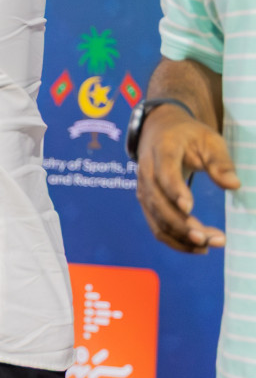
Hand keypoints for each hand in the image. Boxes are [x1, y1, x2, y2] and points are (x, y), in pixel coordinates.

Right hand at [135, 106, 238, 252]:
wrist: (159, 131)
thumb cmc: (189, 136)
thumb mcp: (210, 139)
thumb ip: (220, 162)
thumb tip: (234, 185)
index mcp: (162, 150)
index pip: (164, 173)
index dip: (174, 190)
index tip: (189, 208)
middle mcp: (146, 172)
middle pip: (158, 203)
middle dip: (181, 224)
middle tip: (208, 239)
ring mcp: (143, 189)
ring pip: (156, 219)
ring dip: (181, 237)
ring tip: (210, 245)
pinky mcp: (147, 202)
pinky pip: (157, 226)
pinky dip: (175, 240)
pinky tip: (198, 246)